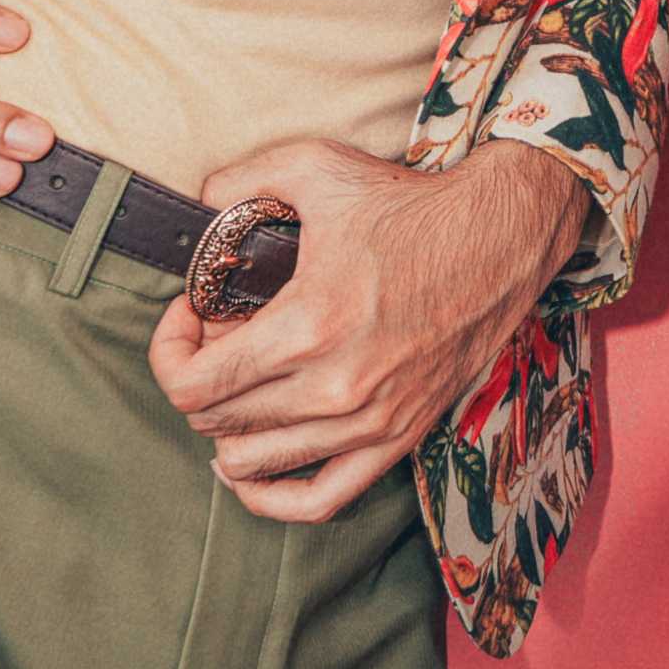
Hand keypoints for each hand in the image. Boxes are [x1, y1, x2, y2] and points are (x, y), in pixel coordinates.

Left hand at [148, 139, 587, 522]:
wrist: (499, 238)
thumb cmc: (409, 206)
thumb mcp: (317, 168)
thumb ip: (239, 177)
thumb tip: (195, 202)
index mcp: (306, 327)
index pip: (191, 386)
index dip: (169, 351)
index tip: (188, 314)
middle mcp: (334, 388)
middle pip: (215, 422)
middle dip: (200, 376)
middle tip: (222, 335)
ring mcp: (368, 422)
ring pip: (252, 464)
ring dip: (228, 426)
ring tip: (241, 383)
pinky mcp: (397, 438)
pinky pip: (318, 501)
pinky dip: (271, 497)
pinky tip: (249, 468)